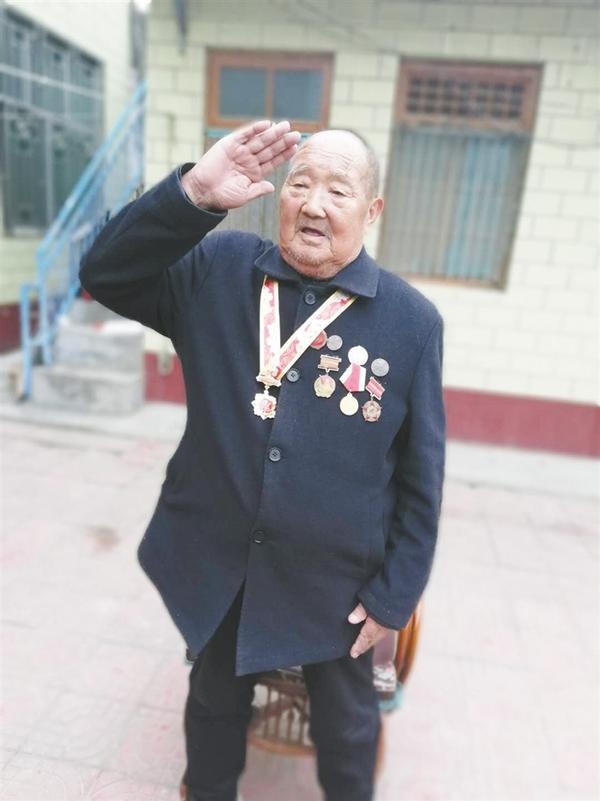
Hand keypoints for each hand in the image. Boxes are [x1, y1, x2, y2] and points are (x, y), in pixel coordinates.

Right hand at [181, 119, 300, 209]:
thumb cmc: (223, 196)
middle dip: (282, 141)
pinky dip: (254, 129)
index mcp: (254, 173)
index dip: (284, 155)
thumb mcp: (244, 195)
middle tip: (296, 134)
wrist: (202, 191)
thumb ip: (258, 190)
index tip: (295, 148)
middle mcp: (249, 160)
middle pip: (269, 148)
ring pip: (259, 140)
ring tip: (285, 126)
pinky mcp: (229, 144)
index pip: (273, 161)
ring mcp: (240, 151)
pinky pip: (244, 134)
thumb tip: (272, 187)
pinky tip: (266, 125)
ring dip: (272, 133)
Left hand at [347, 602, 393, 658]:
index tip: (353, 654)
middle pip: (371, 641)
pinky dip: (376, 636)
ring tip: (364, 645)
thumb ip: (359, 611)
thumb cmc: (384, 597)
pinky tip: (374, 634)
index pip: (365, 639)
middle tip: (357, 652)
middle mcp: (383, 628)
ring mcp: (389, 625)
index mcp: (376, 626)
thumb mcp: (368, 602)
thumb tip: (350, 620)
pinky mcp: (393, 621)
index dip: (358, 646)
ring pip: (378, 637)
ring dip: (370, 642)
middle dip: (364, 647)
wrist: (402, 594)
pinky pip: (383, 633)